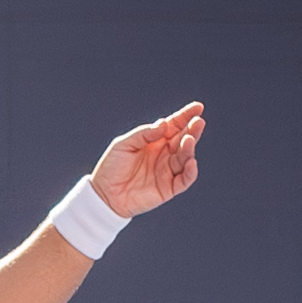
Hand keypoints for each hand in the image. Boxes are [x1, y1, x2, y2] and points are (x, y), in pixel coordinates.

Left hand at [91, 102, 204, 217]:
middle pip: (183, 139)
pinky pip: (184, 180)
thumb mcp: (123, 145)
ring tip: (188, 140)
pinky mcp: (168, 189)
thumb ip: (143, 134)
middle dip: (192, 130)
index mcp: (155, 141)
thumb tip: (164, 124)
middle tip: (198, 122)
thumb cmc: (111, 168)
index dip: (185, 116)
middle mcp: (164, 154)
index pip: (174, 126)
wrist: (103, 195)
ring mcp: (167, 171)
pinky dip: (190, 172)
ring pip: (185, 157)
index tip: (197, 107)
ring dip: (189, 148)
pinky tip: (191, 162)